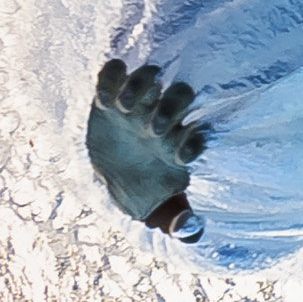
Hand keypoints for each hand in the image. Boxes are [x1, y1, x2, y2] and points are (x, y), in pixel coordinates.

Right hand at [84, 59, 208, 241]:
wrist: (114, 172)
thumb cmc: (146, 186)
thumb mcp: (161, 207)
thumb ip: (180, 223)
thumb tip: (191, 230)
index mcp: (179, 143)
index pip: (197, 132)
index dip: (191, 142)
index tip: (179, 157)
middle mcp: (163, 117)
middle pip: (180, 95)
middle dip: (170, 109)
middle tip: (153, 130)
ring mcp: (138, 104)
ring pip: (151, 78)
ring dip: (142, 87)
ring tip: (126, 109)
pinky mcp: (108, 96)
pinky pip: (113, 72)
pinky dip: (111, 77)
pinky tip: (105, 98)